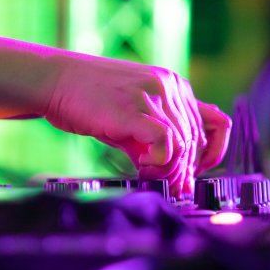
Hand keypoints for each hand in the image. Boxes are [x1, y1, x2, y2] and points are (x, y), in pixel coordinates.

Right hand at [43, 53, 230, 196]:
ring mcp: (152, 95)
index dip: (209, 156)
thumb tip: (178, 174)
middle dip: (186, 171)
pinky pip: (165, 143)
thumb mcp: (135, 113)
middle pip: (196, 140)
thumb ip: (159, 135)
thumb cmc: (90, 100)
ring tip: (151, 177)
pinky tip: (142, 165)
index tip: (192, 174)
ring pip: (183, 145)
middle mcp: (169, 86)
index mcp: (175, 85)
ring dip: (170, 171)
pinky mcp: (133, 109)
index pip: (214, 125)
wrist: (55, 81)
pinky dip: (159, 163)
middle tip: (170, 188)